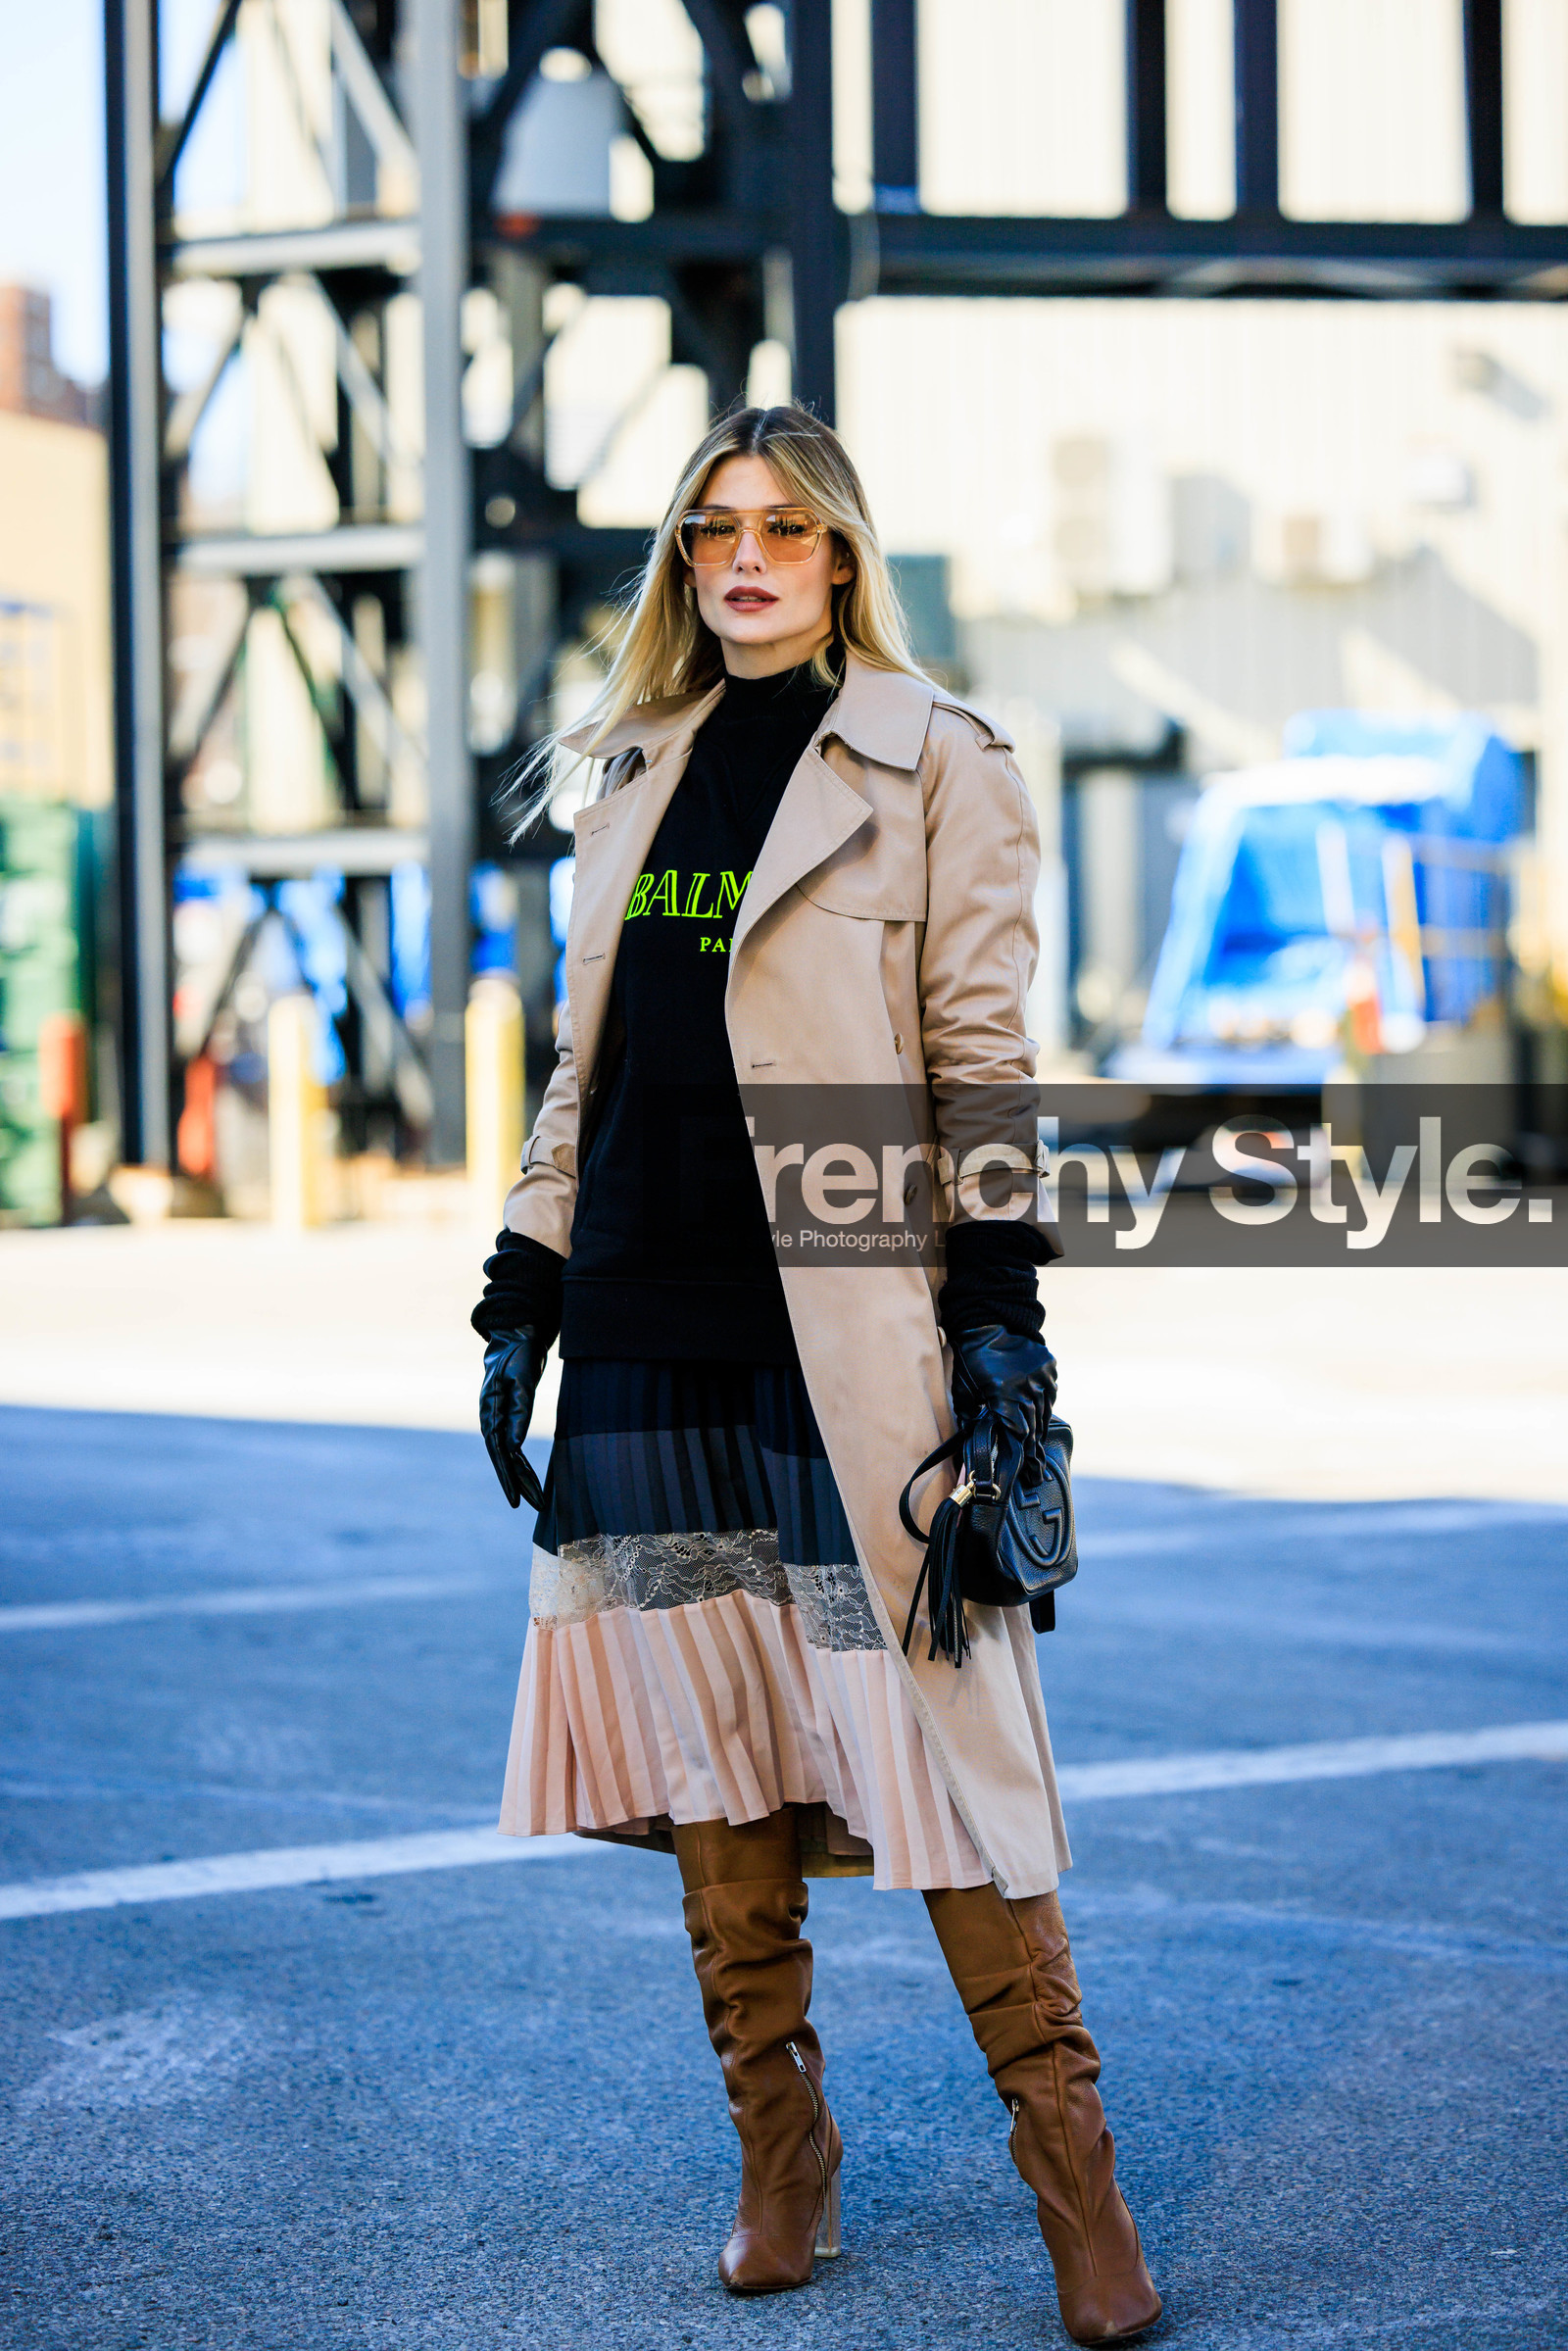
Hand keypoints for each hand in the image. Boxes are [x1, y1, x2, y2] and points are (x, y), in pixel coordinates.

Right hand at [479, 1327, 548, 1510]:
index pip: (498, 1451)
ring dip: (520, 1475)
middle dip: (516, 1483)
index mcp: (491, 1411)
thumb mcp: (521, 1380)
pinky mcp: (508, 1414)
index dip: (507, 1476)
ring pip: (508, 1454)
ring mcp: (498, 1417)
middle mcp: (491, 1418)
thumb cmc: (519, 1355)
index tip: (516, 1498)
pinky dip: (520, 1461)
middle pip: (503, 1458)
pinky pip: (512, 1444)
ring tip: (535, 1499)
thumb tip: (514, 1446)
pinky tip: (527, 1476)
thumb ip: (519, 1412)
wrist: (516, 1335)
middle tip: (530, 1506)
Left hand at [949, 1322, 1058, 1457]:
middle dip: (1034, 1449)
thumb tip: (969, 1440)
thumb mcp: (963, 1391)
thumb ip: (968, 1417)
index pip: (1020, 1432)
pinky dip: (1045, 1405)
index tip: (1027, 1470)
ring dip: (1040, 1429)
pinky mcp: (1049, 1367)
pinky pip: (1050, 1393)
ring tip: (1038, 1448)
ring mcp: (1042, 1376)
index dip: (1023, 1452)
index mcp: (1005, 1395)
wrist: (988, 1322)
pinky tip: (1041, 1416)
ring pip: (1045, 1411)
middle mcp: (1028, 1388)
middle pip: (1034, 1426)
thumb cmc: (971, 1359)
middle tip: (1036, 1470)